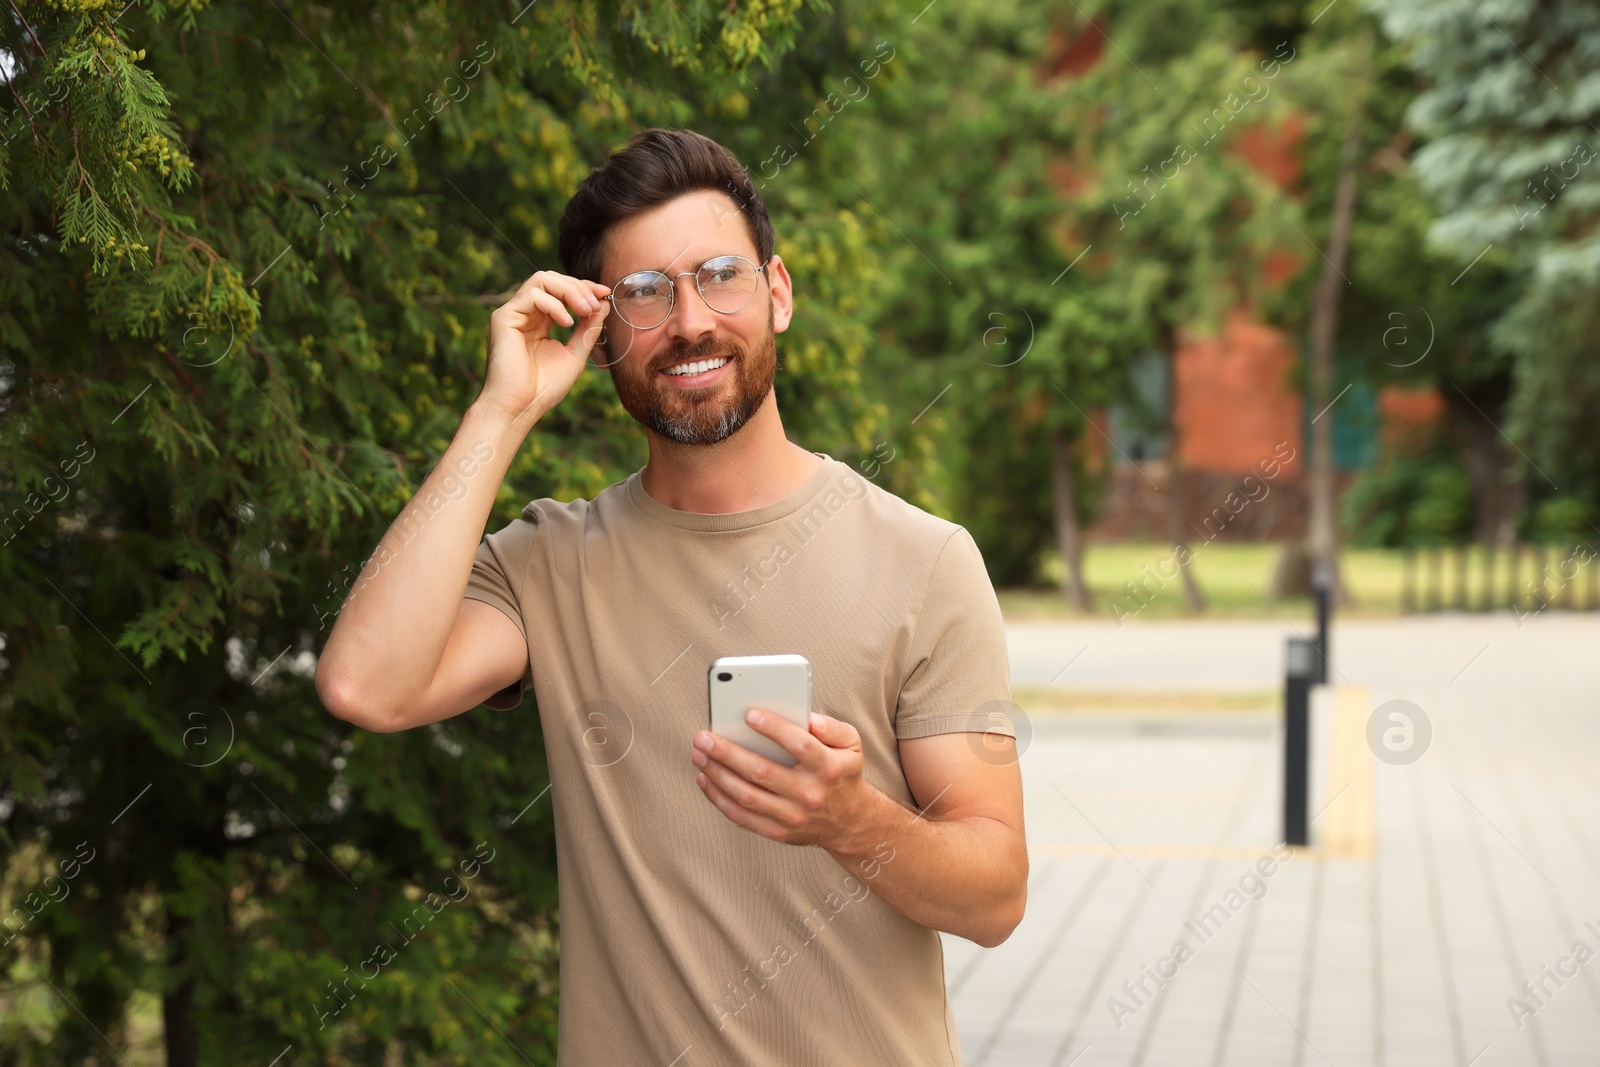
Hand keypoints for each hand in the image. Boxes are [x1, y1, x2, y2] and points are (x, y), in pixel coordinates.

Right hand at [479, 270, 610, 423]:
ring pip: (541, 280)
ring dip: (569, 290)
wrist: (520, 408)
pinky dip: (554, 304)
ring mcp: (513, 313)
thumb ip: (588, 330)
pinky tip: (567, 324)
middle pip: (552, 279)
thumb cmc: (543, 388)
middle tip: (596, 303)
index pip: (561, 291)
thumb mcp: (575, 355)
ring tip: (585, 310)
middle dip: (579, 286)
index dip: (584, 288)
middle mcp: (526, 314)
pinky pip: (532, 295)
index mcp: (540, 321)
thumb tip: (603, 305)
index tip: (605, 294)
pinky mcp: (503, 317)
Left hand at [691, 709, 875, 850]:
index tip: (748, 714)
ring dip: (717, 774)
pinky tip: (704, 778)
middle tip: (704, 736)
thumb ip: (831, 727)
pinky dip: (718, 798)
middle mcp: (809, 794)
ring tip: (699, 754)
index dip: (774, 729)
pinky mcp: (778, 832)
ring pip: (746, 796)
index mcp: (828, 768)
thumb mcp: (851, 745)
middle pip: (762, 772)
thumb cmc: (842, 774)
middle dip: (728, 752)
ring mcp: (792, 817)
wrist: (850, 823)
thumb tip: (806, 716)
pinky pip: (741, 817)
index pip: (800, 745)